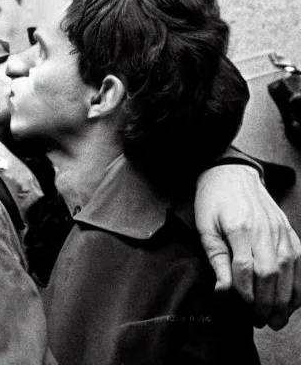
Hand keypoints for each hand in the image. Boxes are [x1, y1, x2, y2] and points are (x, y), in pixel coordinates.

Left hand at [196, 165, 300, 328]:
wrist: (231, 174)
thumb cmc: (213, 202)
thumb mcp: (205, 228)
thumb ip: (216, 260)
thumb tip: (223, 292)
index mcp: (240, 228)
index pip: (247, 268)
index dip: (247, 293)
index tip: (243, 311)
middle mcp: (266, 230)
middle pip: (272, 272)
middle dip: (268, 302)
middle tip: (263, 323)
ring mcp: (281, 230)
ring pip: (290, 270)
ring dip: (286, 298)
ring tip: (278, 319)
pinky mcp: (290, 231)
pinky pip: (300, 261)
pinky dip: (298, 283)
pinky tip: (292, 300)